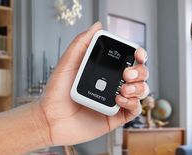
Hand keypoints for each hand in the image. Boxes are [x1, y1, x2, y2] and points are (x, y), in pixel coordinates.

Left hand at [39, 22, 148, 145]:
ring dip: (139, 87)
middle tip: (127, 74)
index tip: (138, 53)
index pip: (128, 59)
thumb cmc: (56, 91)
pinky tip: (119, 99)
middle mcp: (112, 84)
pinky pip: (134, 109)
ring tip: (123, 88)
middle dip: (140, 71)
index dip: (138, 55)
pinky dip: (132, 103)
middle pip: (140, 74)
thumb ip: (81, 43)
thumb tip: (97, 26)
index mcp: (104, 70)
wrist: (50, 119)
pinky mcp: (115, 116)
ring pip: (141, 91)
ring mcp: (115, 100)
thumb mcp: (67, 63)